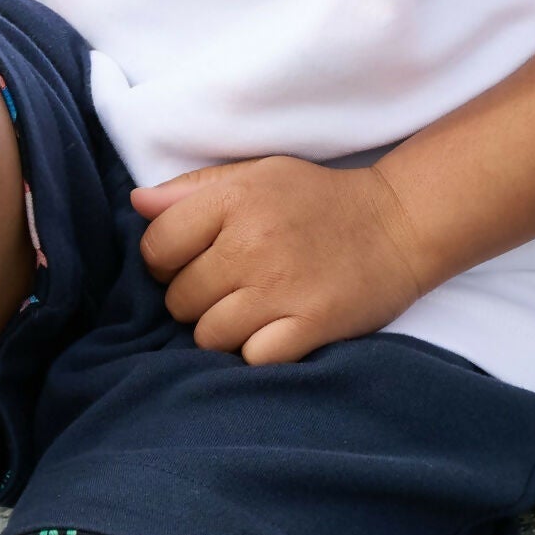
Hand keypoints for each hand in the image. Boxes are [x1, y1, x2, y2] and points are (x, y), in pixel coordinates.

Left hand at [130, 155, 429, 365]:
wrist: (397, 223)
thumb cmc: (316, 199)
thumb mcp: (256, 175)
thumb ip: (193, 190)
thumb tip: (137, 203)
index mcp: (234, 199)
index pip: (156, 246)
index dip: (164, 260)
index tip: (190, 261)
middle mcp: (252, 243)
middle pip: (179, 298)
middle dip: (195, 297)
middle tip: (227, 286)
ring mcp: (281, 288)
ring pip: (208, 335)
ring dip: (222, 330)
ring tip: (250, 310)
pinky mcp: (311, 325)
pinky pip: (250, 359)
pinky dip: (256, 352)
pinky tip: (273, 331)